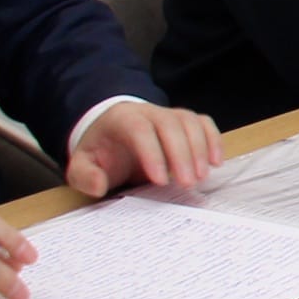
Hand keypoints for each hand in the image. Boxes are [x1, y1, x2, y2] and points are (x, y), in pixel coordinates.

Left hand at [65, 99, 223, 200]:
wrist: (111, 130)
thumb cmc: (101, 150)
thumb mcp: (82, 164)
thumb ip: (85, 176)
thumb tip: (99, 186)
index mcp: (122, 119)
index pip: (140, 130)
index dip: (152, 154)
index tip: (160, 181)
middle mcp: (150, 112)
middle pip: (171, 125)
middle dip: (182, 154)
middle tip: (187, 183)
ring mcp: (170, 114)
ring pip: (191, 122)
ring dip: (201, 149)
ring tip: (202, 177)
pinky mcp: (185, 121)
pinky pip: (204, 123)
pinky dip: (213, 140)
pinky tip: (216, 162)